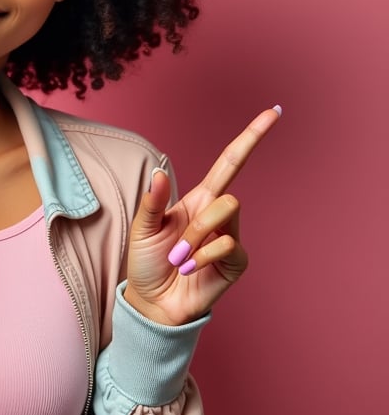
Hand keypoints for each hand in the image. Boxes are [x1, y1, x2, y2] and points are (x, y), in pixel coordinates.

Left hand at [124, 107, 280, 325]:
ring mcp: (230, 238)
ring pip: (227, 216)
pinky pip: (228, 246)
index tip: (273, 113)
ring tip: (180, 260)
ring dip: (197, 240)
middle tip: (176, 248)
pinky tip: (191, 270)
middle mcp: (218, 215)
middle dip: (199, 222)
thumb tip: (158, 173)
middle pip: (228, 196)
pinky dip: (203, 257)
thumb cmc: (148, 263)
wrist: (153, 302)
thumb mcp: (142, 229)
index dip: (250, 137)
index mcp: (197, 199)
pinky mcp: (236, 262)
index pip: (230, 162)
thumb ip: (151, 202)